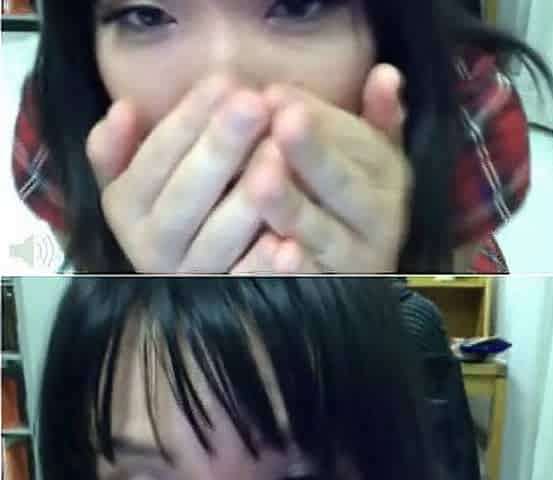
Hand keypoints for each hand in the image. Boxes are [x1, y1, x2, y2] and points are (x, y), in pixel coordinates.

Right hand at [87, 75, 276, 272]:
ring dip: (245, 200)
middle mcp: (152, 247)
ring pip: (217, 240)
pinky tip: (289, 241)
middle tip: (254, 105)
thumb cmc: (174, 205)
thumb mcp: (137, 179)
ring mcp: (192, 277)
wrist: (188, 273)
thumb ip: (121, 149)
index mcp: (127, 209)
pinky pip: (246, 283)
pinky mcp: (227, 300)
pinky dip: (266, 265)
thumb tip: (124, 110)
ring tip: (277, 154)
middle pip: (185, 196)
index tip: (225, 81)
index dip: (188, 120)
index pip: (154, 160)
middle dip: (219, 147)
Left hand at [237, 64, 411, 272]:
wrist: (364, 268)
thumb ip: (381, 119)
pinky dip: (292, 270)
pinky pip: (310, 281)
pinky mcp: (330, 292)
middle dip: (314, 155)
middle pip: (345, 186)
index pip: (359, 145)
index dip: (320, 122)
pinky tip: (267, 251)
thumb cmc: (357, 199)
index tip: (275, 94)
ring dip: (294, 208)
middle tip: (282, 123)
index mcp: (389, 179)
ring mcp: (355, 260)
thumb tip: (386, 73)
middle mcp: (379, 220)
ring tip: (261, 181)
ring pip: (324, 234)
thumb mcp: (376, 158)